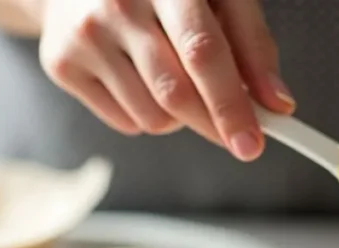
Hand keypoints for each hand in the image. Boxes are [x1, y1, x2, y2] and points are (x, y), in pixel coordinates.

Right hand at [37, 0, 294, 159]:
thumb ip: (252, 45)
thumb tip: (277, 104)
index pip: (203, 52)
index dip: (231, 104)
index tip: (253, 143)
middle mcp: (119, 1)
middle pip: (176, 93)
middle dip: (215, 124)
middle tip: (238, 136)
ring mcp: (85, 34)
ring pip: (154, 117)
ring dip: (182, 118)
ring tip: (177, 79)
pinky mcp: (61, 63)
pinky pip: (126, 123)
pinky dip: (149, 116)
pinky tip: (141, 80)